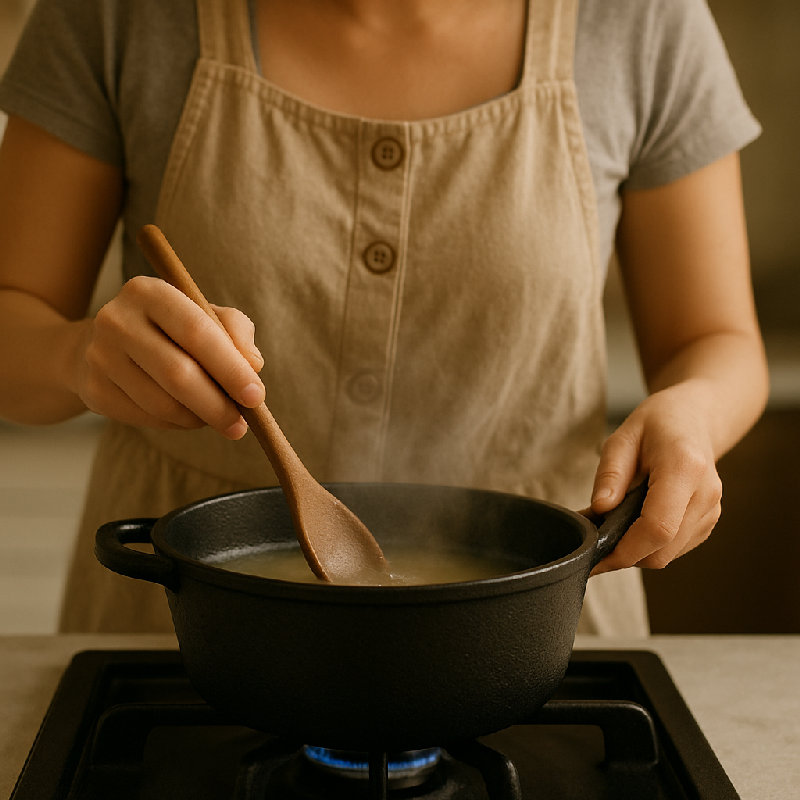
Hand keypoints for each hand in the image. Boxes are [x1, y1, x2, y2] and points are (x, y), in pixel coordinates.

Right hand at [70, 276, 264, 438]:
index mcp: (149, 292)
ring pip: (162, 403)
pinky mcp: (93, 390)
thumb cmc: (170, 330)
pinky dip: (176, 424)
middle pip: (178, 373)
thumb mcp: (205, 315)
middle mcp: (116, 320)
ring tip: (216, 417)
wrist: (106, 346)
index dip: (230, 368)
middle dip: (217, 405)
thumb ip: (236, 331)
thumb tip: (253, 365)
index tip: (256, 396)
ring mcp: (99, 356)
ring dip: (198, 418)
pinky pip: (146, 419)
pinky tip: (187, 416)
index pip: (196, 331)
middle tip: (241, 425)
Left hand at [589, 382, 722, 573]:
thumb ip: (610, 474)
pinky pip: (675, 548)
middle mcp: (705, 494)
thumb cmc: (656, 424)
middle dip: (623, 556)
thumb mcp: (622, 438)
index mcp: (684, 468)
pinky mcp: (708, 521)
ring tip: (609, 530)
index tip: (594, 555)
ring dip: (634, 553)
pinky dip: (648, 547)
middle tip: (592, 544)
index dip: (625, 550)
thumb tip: (599, 509)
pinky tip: (631, 527)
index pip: (658, 527)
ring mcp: (711, 510)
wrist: (694, 418)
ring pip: (667, 555)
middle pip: (663, 549)